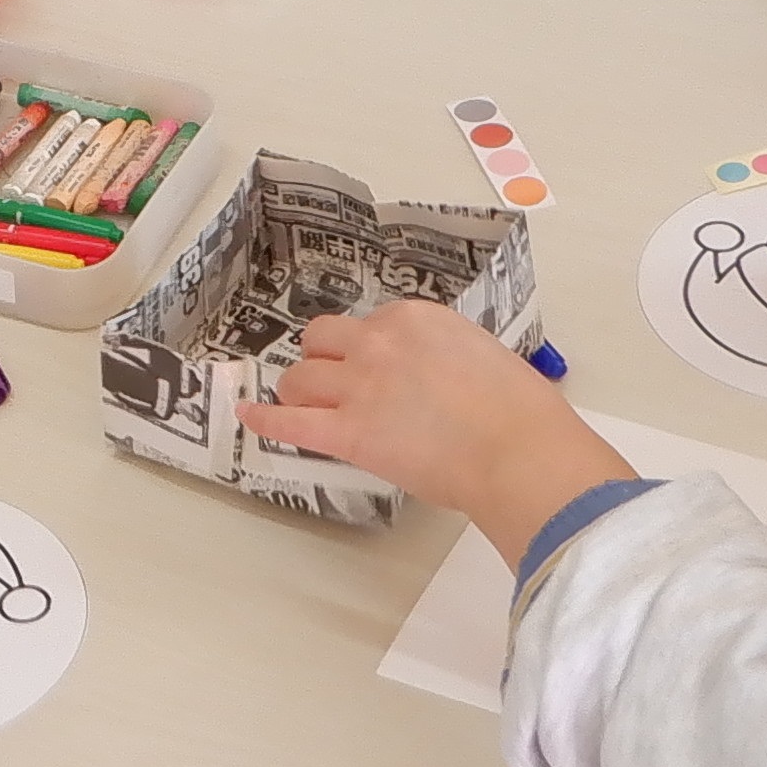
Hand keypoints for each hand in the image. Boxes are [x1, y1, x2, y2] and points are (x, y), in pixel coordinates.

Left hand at [243, 298, 628, 563]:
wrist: (517, 449)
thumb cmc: (518, 411)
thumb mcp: (483, 357)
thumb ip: (445, 357)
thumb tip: (436, 378)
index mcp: (414, 318)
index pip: (368, 325)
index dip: (365, 349)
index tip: (370, 366)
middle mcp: (378, 343)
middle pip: (322, 341)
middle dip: (322, 360)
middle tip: (332, 382)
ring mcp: (358, 386)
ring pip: (300, 378)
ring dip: (299, 391)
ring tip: (302, 406)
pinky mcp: (346, 432)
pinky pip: (290, 423)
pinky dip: (266, 421)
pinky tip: (249, 417)